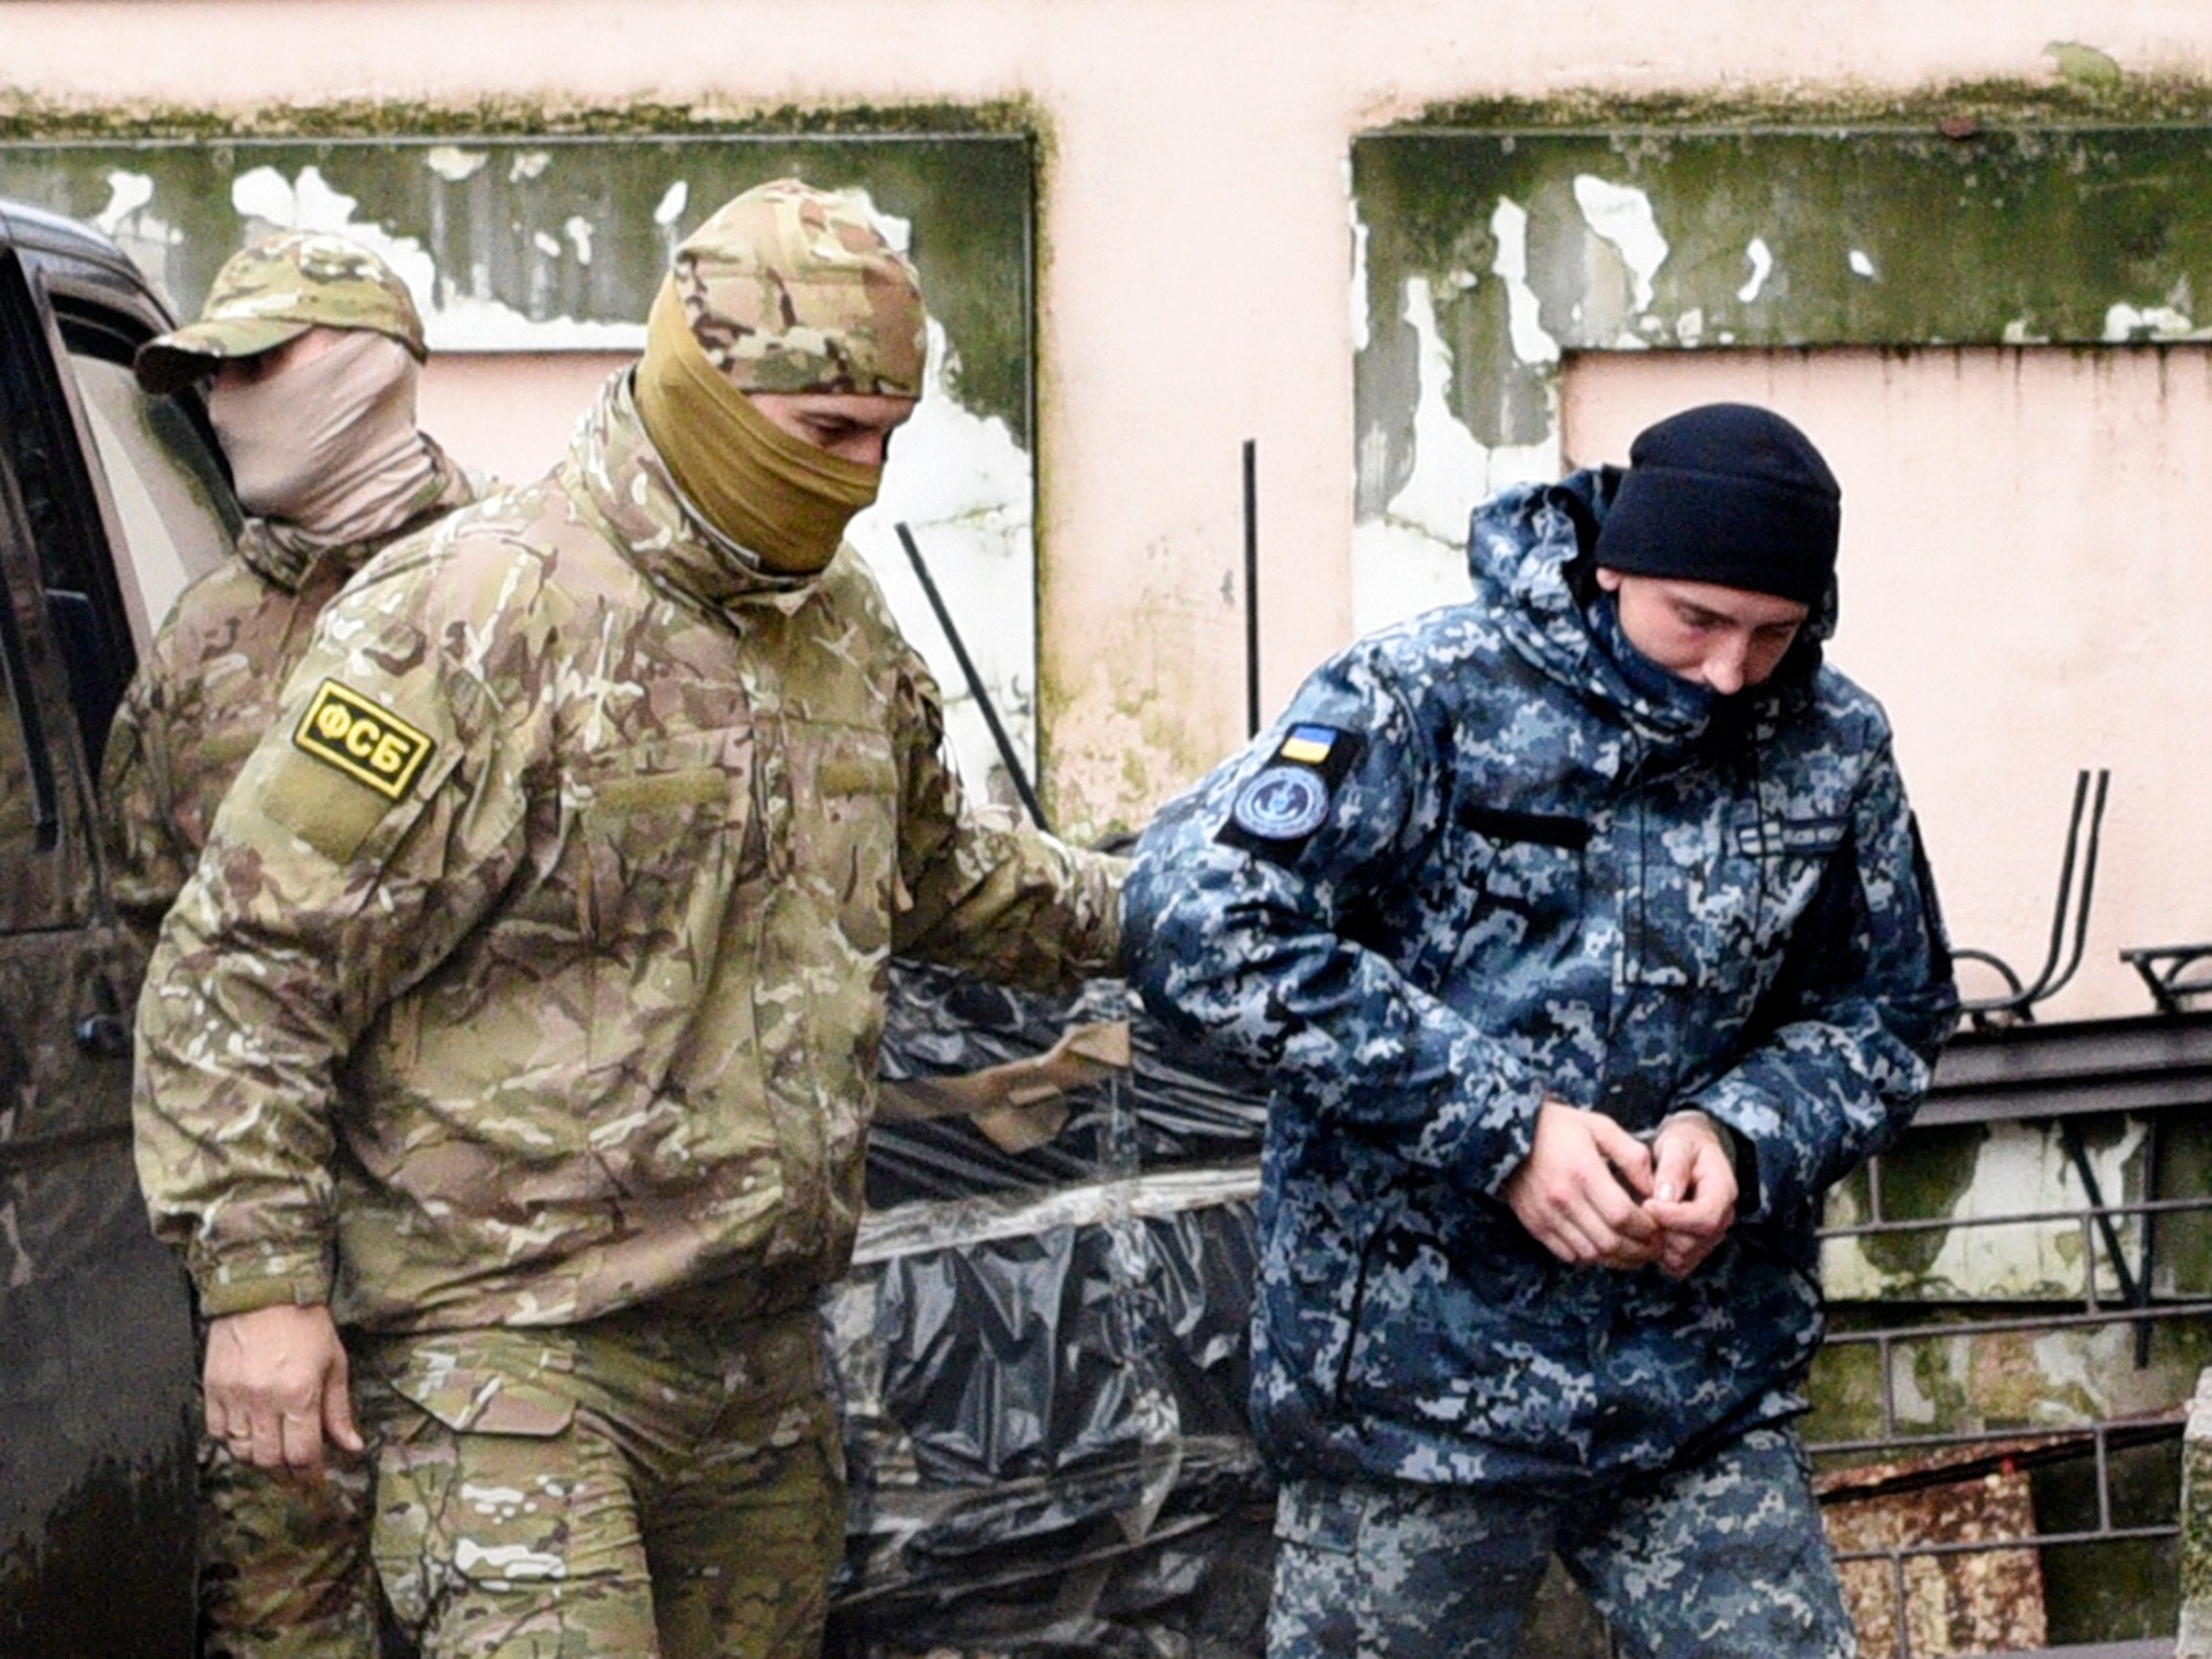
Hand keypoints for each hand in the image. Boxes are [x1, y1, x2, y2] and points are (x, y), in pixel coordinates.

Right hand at [203, 1304, 363, 1478]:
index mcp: (300, 1394)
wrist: (264, 1290)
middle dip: (284, 1475)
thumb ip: (339, 1410)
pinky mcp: (212, 1389)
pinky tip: (246, 1436)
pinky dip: (231, 1441)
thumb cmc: (306, 1323)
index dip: (310, 1474)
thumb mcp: (334, 1362)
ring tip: (272, 1457)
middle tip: (294, 1477)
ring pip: (240, 1451)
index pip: (302, 1454)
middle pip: (269, 1460)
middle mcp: (264, 1400)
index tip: (315, 1480)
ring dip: (257, 1461)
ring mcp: (234, 1396)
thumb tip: (352, 1446)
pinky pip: (216, 1432)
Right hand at [1502, 1098, 1661, 1268]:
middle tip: (1655, 1247)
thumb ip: (1633, 1156)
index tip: (1660, 1227)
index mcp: (1582, 1172)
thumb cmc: (1559, 1126)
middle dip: (1640, 1250)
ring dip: (1618, 1258)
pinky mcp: (1535, 1225)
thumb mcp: (1600, 1127)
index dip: (1647, 1228)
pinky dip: (1592, 1257)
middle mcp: (1563, 1199)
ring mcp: (1546, 1215)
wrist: (1506, 1133)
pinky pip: (1570, 1255)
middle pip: (1610, 1242)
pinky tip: (1605, 1246)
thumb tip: (1657, 1190)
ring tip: (1635, 1251)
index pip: (1623, 1216)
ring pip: (1592, 1254)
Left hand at [1643, 1110, 1738, 1278]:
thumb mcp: (1678, 1144)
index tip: (1646, 1203)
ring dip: (1655, 1242)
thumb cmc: (1684, 1144)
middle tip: (1639, 1209)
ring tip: (1642, 1216)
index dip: (1673, 1217)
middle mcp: (1722, 1220)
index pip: (1705, 1218)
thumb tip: (1664, 1197)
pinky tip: (1646, 1229)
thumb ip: (1673, 1167)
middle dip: (1660, 1230)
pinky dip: (1657, 1253)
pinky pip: (1675, 1265)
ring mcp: (1710, 1238)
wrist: (1692, 1152)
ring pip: (1681, 1258)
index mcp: (1723, 1192)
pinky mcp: (1695, 1249)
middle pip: (1691, 1243)